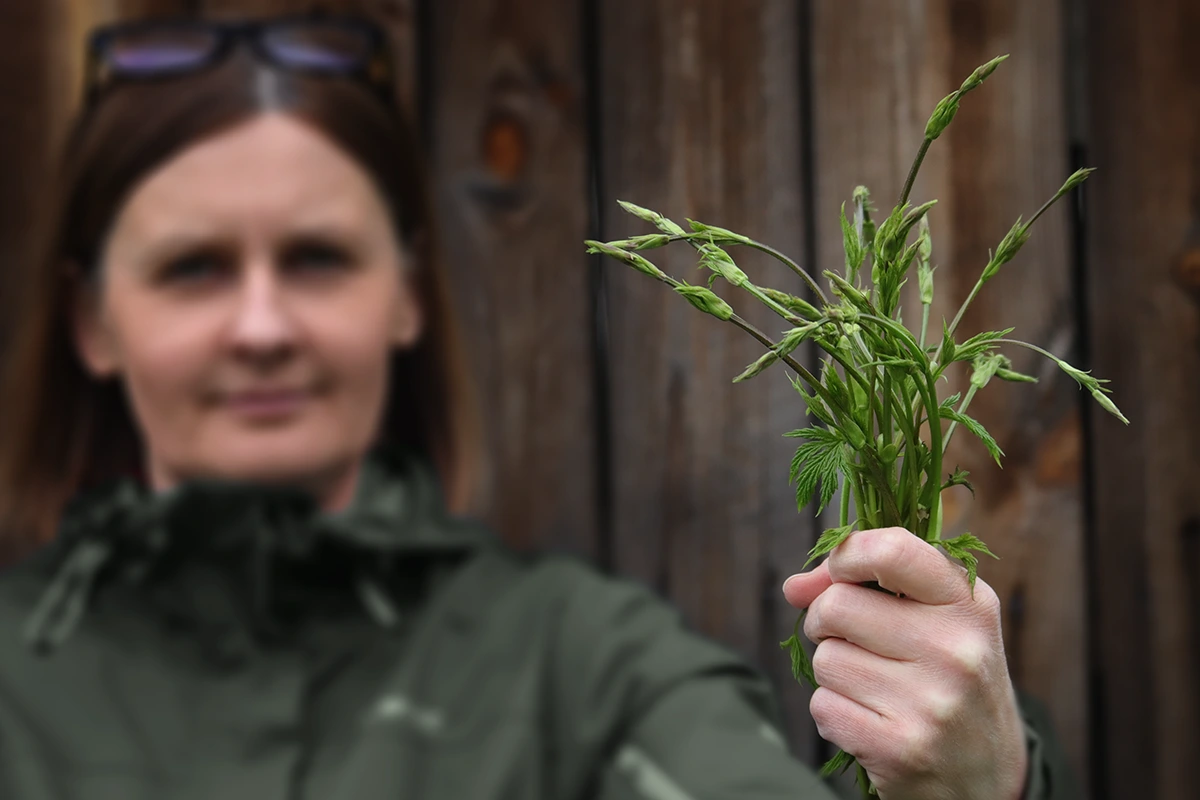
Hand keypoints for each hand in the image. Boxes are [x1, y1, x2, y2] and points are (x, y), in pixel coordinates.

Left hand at [782, 527, 1027, 799]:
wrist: (988, 777)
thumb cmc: (948, 681)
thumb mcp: (935, 621)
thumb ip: (867, 586)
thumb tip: (793, 588)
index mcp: (970, 605)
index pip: (892, 549)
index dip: (846, 555)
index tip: (840, 572)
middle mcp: (956, 650)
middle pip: (836, 605)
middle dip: (826, 621)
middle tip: (853, 641)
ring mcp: (931, 702)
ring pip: (825, 658)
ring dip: (834, 672)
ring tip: (874, 687)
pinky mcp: (900, 748)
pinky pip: (823, 706)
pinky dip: (834, 712)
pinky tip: (871, 721)